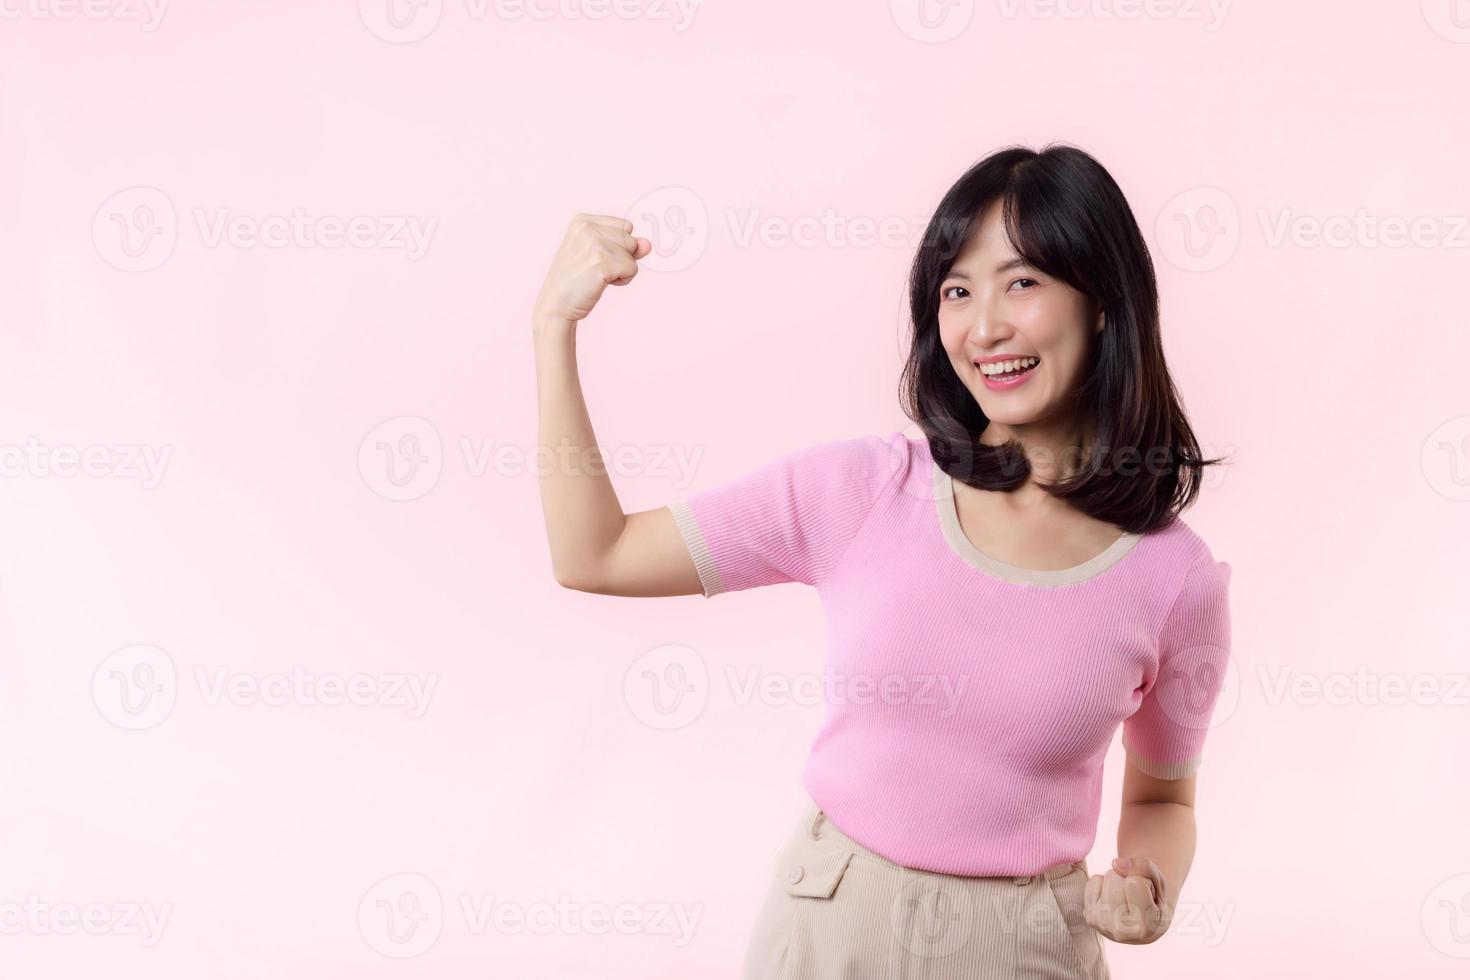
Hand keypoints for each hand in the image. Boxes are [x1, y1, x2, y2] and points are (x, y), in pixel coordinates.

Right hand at [533, 213, 651, 325]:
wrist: (556, 305)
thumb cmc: (576, 281)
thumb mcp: (598, 254)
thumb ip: (624, 245)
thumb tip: (648, 244)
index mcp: (582, 220)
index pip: (625, 226)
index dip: (618, 246)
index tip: (595, 258)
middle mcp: (587, 227)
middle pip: (631, 238)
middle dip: (622, 257)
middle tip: (596, 269)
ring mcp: (594, 244)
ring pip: (633, 253)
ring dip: (622, 270)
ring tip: (598, 276)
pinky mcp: (602, 262)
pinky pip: (633, 269)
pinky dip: (623, 280)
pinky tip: (602, 283)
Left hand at [1083, 856, 1172, 944]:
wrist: (1142, 920)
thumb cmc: (1154, 897)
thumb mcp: (1158, 880)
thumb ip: (1144, 867)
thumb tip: (1115, 864)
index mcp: (1149, 925)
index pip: (1135, 882)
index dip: (1143, 880)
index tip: (1149, 894)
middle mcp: (1124, 932)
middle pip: (1116, 880)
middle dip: (1126, 879)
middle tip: (1136, 895)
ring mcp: (1104, 926)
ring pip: (1104, 880)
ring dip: (1115, 881)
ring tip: (1126, 897)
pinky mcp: (1091, 919)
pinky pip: (1093, 882)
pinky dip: (1102, 884)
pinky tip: (1113, 899)